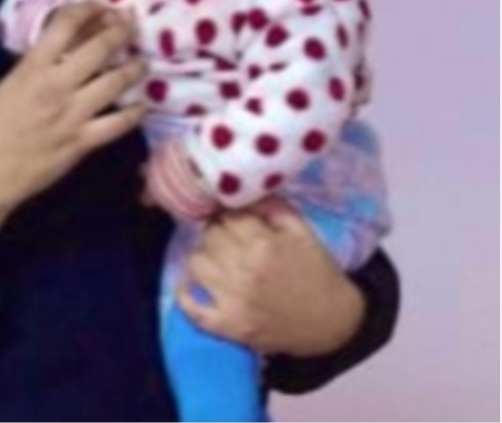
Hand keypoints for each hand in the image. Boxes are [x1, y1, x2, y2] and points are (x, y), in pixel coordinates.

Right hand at [0, 2, 146, 228]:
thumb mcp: (4, 86)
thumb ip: (32, 68)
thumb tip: (59, 52)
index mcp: (32, 68)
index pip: (65, 25)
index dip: (87, 9)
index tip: (99, 7)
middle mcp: (57, 86)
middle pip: (99, 48)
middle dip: (120, 31)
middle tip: (131, 25)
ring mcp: (73, 115)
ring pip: (115, 82)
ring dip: (134, 68)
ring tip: (143, 63)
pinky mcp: (82, 143)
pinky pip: (118, 124)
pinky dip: (134, 114)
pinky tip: (143, 106)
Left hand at [177, 197, 364, 356]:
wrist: (332, 322)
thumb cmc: (317, 272)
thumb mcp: (302, 231)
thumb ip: (272, 206)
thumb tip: (243, 192)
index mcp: (263, 244)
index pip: (227, 216)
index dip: (230, 214)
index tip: (235, 219)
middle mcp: (244, 270)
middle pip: (209, 236)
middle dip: (218, 233)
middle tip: (229, 240)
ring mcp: (233, 300)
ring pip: (195, 263)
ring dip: (205, 257)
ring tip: (218, 260)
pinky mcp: (228, 327)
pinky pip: (191, 309)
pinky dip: (184, 297)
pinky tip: (189, 285)